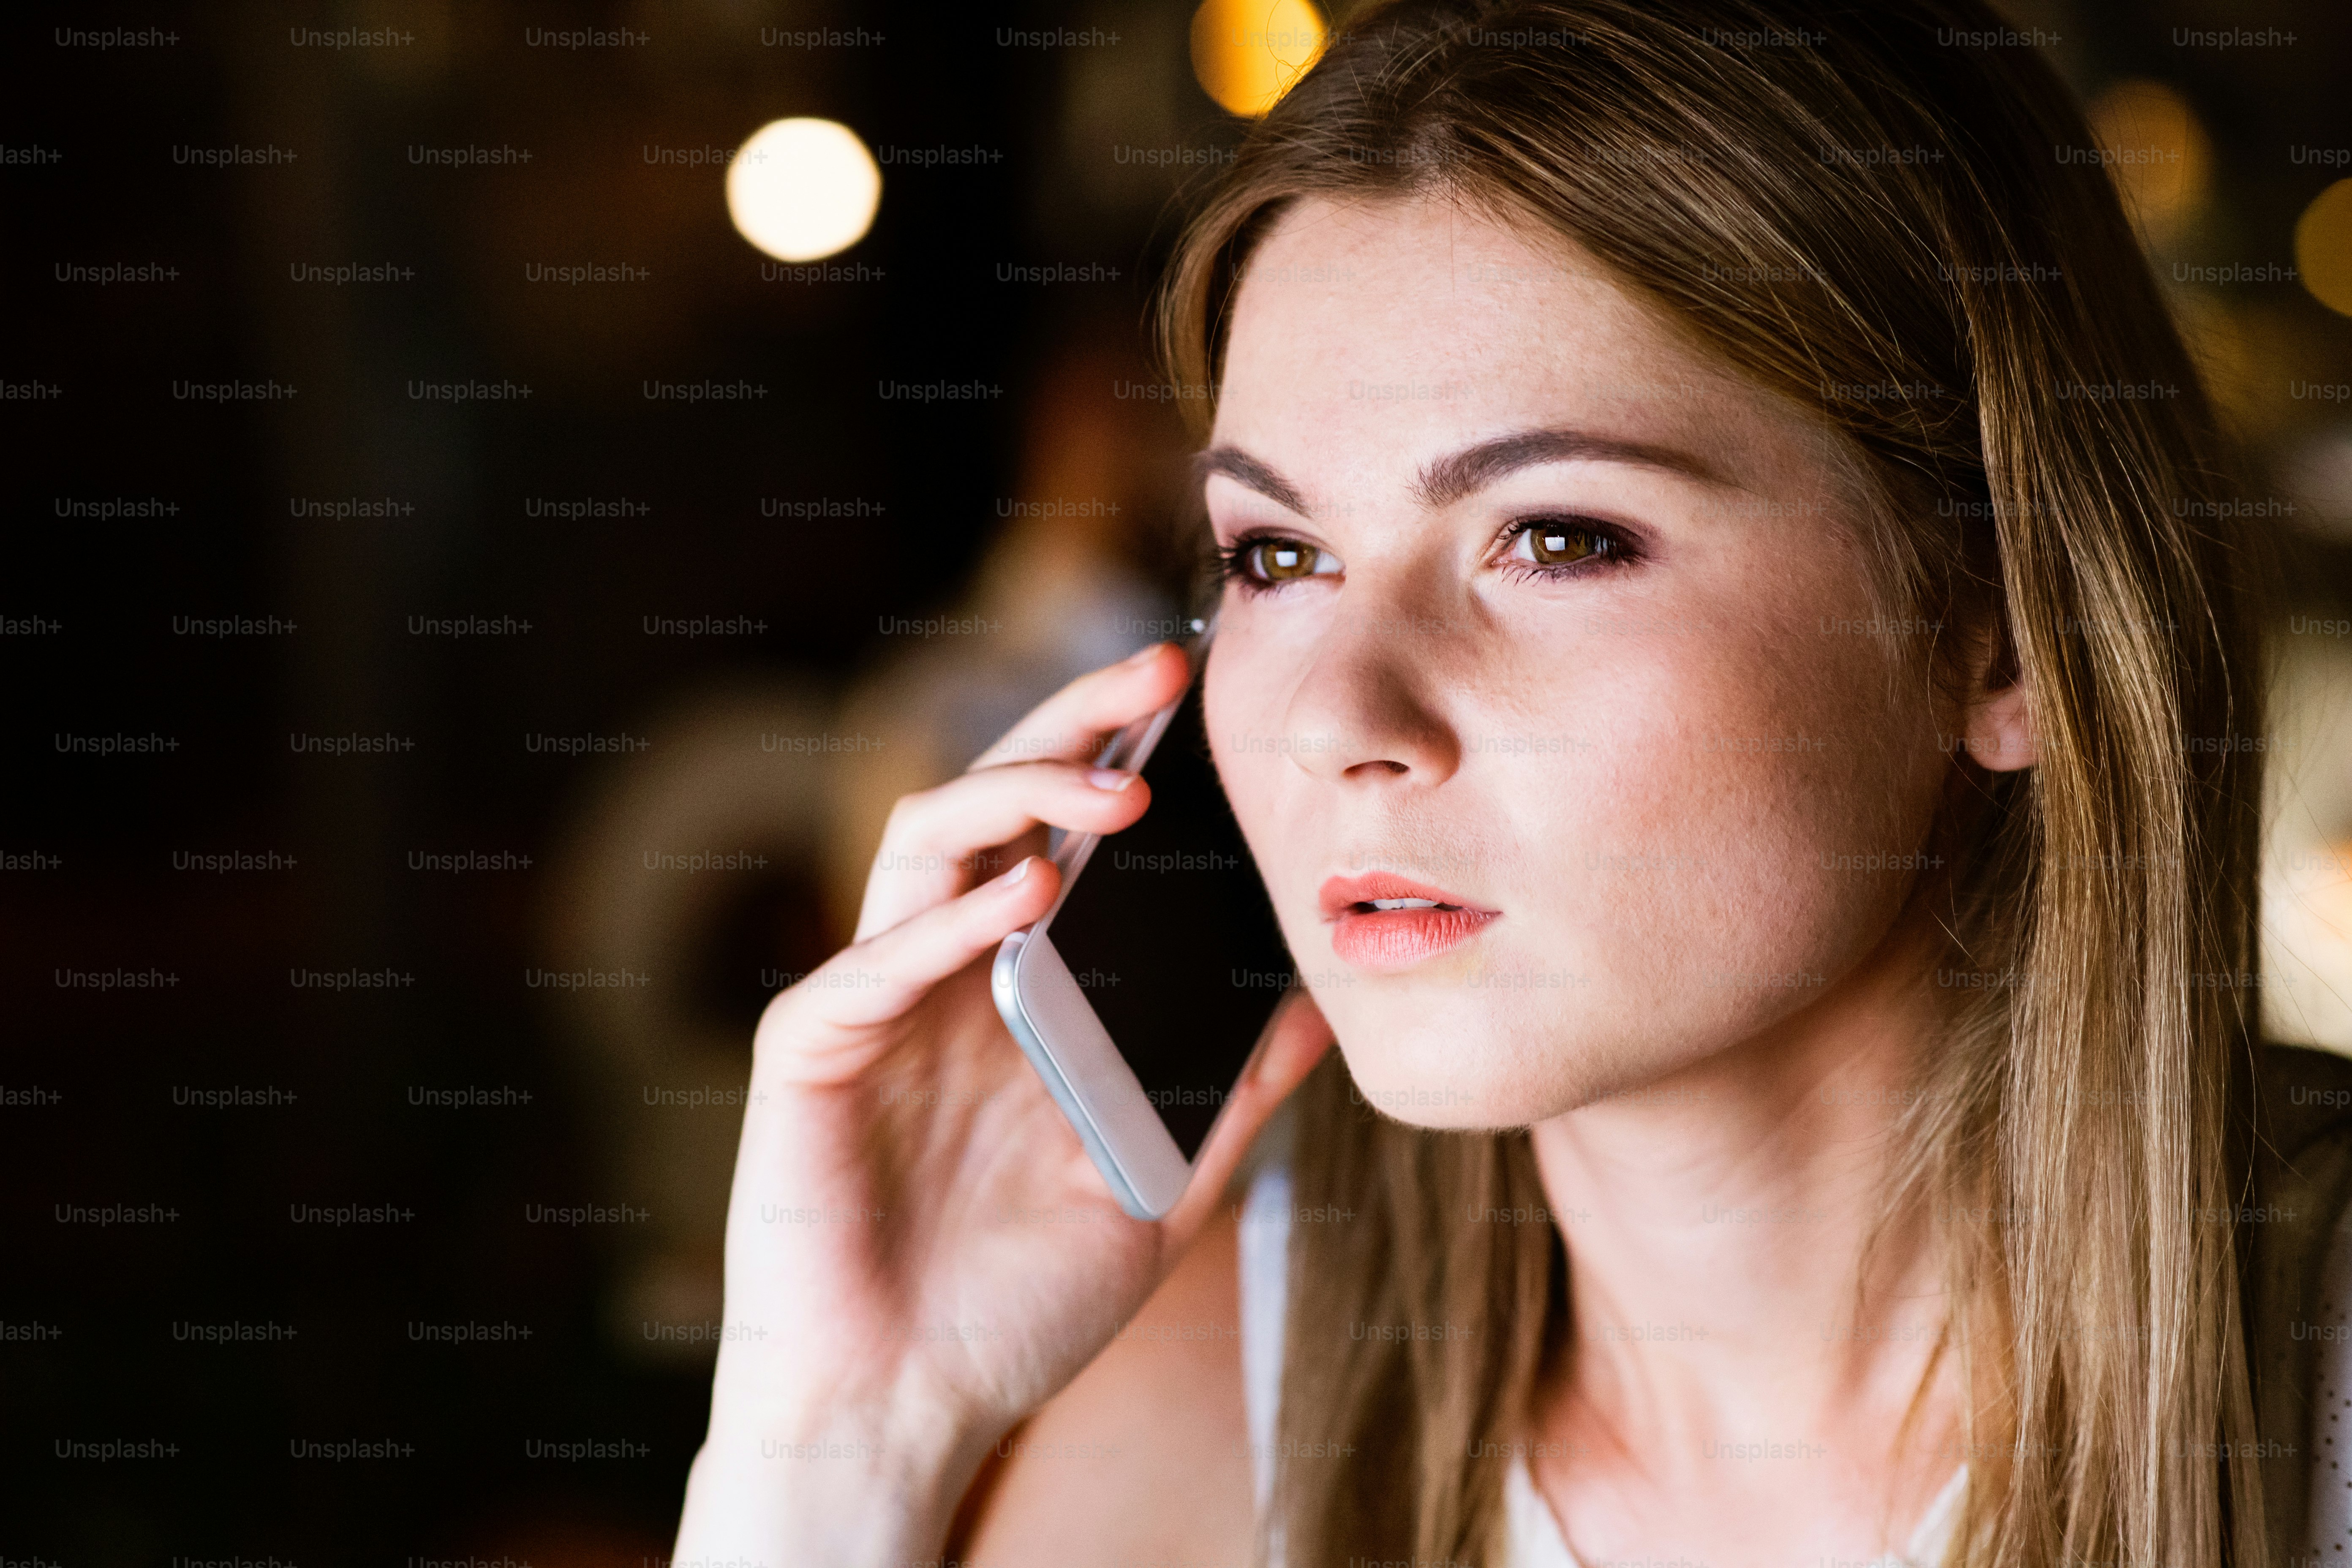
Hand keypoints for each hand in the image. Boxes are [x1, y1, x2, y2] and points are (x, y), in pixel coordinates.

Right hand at [674, 642, 1332, 1565]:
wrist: (907, 1412)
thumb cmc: (1015, 1304)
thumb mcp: (1156, 1187)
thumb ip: (1226, 1094)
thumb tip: (1318, 1003)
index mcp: (1012, 988)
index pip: (1058, 832)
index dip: (1117, 754)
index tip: (1200, 706)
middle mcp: (937, 971)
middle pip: (989, 800)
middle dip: (1070, 725)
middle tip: (1154, 671)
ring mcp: (868, 1003)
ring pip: (920, 844)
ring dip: (1014, 798)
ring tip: (1113, 790)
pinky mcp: (808, 1053)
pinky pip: (867, 961)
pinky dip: (945, 920)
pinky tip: (1025, 893)